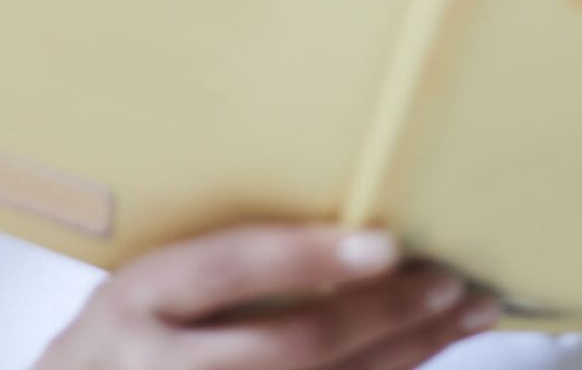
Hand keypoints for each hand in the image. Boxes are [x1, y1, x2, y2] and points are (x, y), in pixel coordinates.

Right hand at [36, 222, 500, 369]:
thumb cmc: (121, 343)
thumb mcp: (139, 288)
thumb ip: (214, 267)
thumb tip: (342, 226)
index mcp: (133, 302)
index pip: (227, 271)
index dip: (307, 257)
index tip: (384, 244)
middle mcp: (159, 367)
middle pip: (288, 347)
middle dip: (380, 315)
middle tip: (447, 282)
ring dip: (404, 357)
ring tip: (460, 317)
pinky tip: (418, 360)